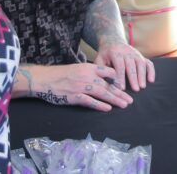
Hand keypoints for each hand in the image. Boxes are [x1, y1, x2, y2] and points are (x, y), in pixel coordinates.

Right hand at [18, 63, 132, 111]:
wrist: (45, 79)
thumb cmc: (61, 74)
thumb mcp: (78, 68)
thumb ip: (91, 72)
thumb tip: (104, 79)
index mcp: (89, 68)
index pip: (108, 72)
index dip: (118, 79)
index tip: (126, 85)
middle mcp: (87, 76)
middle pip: (108, 85)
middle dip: (120, 93)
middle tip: (130, 100)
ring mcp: (82, 87)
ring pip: (102, 93)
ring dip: (115, 99)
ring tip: (124, 104)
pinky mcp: (75, 97)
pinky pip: (90, 102)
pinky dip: (100, 105)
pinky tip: (108, 108)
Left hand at [95, 42, 154, 91]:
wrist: (113, 41)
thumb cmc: (105, 55)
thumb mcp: (99, 59)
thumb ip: (102, 70)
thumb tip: (105, 82)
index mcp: (115, 52)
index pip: (119, 65)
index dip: (121, 77)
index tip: (122, 88)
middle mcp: (127, 51)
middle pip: (131, 65)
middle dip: (134, 78)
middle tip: (135, 89)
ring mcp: (135, 53)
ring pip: (141, 63)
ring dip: (142, 75)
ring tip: (142, 87)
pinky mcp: (141, 56)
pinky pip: (148, 62)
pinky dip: (151, 71)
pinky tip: (151, 80)